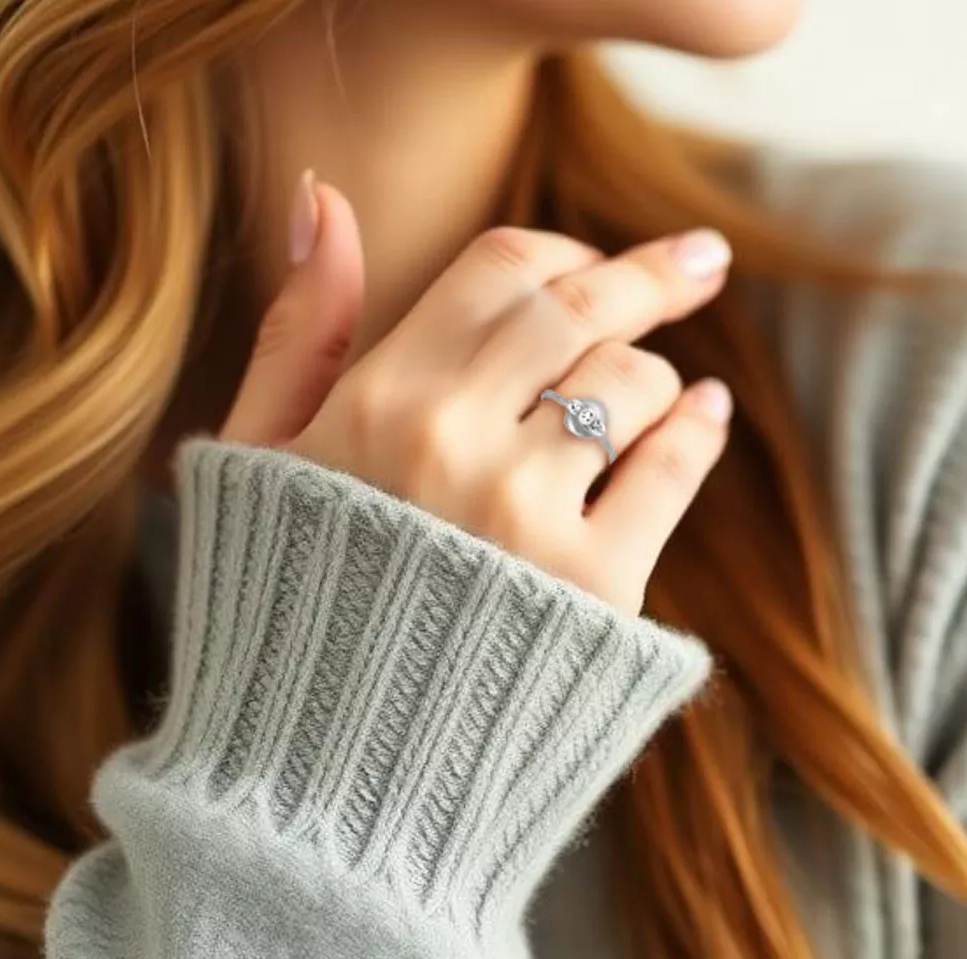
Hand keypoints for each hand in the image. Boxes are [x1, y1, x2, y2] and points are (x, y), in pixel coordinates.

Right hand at [218, 172, 734, 615]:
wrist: (329, 771)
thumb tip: (321, 195)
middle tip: (703, 258)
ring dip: (656, 374)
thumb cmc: (291, 599)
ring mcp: (527, 516)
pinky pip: (675, 468)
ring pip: (635, 383)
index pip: (501, 267)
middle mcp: (454, 443)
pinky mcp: (594, 589)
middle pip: (582, 309)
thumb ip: (301, 324)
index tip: (591, 262)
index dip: (561, 253)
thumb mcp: (263, 455)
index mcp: (377, 399)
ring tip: (656, 388)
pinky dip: (700, 428)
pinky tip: (704, 412)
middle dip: (652, 274)